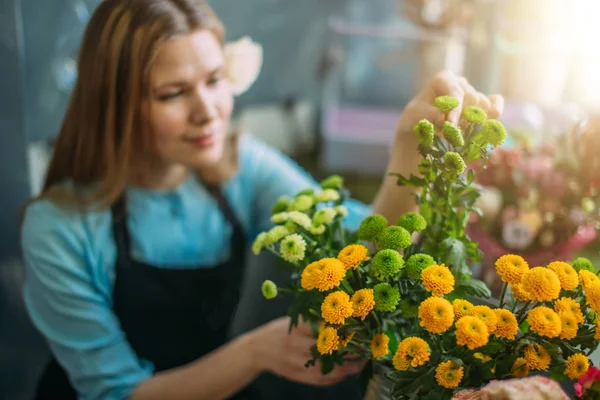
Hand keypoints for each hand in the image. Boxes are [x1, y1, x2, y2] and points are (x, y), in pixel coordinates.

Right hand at [251, 316, 365, 385]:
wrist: (257, 350)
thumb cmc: (279, 331)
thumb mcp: (295, 320)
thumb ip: (315, 320)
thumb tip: (342, 317)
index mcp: (298, 327)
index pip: (326, 328)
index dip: (345, 330)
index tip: (360, 327)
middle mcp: (297, 345)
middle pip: (331, 349)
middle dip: (350, 350)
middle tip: (366, 346)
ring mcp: (297, 363)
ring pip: (328, 368)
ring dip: (348, 367)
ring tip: (361, 361)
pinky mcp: (298, 376)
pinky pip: (321, 380)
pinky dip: (337, 377)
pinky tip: (347, 372)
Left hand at [395, 70, 504, 140]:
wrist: (421, 133)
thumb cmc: (416, 121)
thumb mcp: (414, 116)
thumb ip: (428, 114)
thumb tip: (443, 115)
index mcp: (444, 78)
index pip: (456, 92)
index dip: (455, 108)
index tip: (450, 124)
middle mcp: (461, 83)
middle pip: (473, 98)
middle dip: (461, 116)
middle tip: (448, 130)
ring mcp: (473, 95)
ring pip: (483, 105)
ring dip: (471, 120)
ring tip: (455, 129)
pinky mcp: (482, 108)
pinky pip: (495, 107)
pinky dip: (494, 114)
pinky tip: (487, 123)